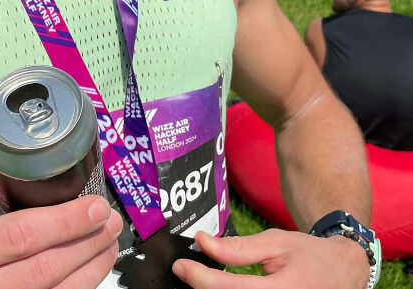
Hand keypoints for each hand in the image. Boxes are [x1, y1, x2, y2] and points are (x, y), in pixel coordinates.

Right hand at [0, 153, 121, 288]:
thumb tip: (17, 133)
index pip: (18, 236)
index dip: (64, 222)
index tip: (96, 205)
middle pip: (42, 269)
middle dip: (85, 243)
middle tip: (111, 220)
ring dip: (90, 268)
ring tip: (111, 241)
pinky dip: (78, 288)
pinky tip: (94, 268)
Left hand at [173, 229, 370, 288]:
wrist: (344, 273)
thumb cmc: (310, 255)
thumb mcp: (275, 242)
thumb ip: (238, 247)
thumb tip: (202, 241)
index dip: (201, 278)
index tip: (181, 265)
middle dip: (204, 288)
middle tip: (186, 271)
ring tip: (202, 278)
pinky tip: (220, 287)